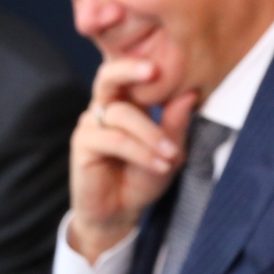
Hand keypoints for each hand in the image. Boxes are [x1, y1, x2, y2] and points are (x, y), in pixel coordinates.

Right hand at [68, 59, 196, 263]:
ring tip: (171, 155)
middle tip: (153, 71)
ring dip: (151, 134)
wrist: (121, 212)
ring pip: (122, 115)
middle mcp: (104, 107)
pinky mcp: (82, 144)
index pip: (128, 72)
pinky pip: (114, 140)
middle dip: (130, 69)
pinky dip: (140, 151)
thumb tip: (190, 94)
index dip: (141, 62)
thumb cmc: (144, 177)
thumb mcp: (170, 151)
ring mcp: (90, 124)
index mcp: (125, 101)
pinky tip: (158, 164)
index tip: (166, 60)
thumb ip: (176, 123)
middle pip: (107, 76)